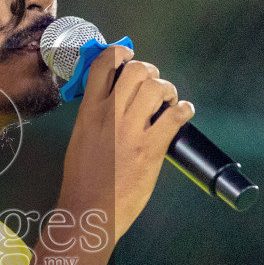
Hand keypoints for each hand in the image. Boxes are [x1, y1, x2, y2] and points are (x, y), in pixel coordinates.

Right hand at [56, 44, 193, 243]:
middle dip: (149, 72)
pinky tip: (183, 113)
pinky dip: (184, 110)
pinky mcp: (150, 149)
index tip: (128, 57)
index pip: (103, 63)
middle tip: (154, 85)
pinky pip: (174, 116)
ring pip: (155, 87)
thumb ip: (94, 116)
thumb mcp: (80, 139)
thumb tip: (110, 102)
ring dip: (167, 90)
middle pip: (135, 69)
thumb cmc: (82, 182)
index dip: (120, 53)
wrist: (88, 211)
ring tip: (169, 102)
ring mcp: (130, 131)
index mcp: (89, 111)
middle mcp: (109, 115)